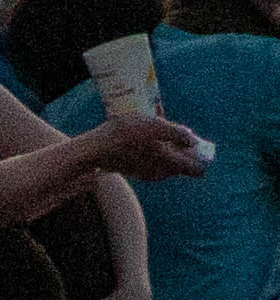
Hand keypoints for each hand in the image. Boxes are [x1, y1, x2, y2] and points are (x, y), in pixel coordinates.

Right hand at [94, 114, 211, 181]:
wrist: (98, 148)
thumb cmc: (127, 134)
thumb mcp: (154, 126)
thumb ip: (177, 133)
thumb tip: (193, 139)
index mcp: (171, 164)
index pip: (197, 170)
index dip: (201, 156)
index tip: (196, 143)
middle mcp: (163, 173)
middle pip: (181, 163)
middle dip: (180, 147)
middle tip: (171, 128)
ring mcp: (149, 174)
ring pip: (166, 160)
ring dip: (165, 146)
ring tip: (153, 126)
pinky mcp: (137, 170)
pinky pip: (153, 160)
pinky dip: (153, 149)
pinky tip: (140, 134)